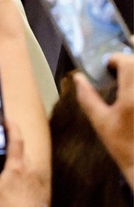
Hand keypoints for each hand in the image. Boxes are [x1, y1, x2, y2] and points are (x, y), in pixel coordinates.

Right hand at [0, 123, 43, 206]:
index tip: (8, 118)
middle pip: (21, 149)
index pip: (17, 140)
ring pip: (25, 161)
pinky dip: (20, 170)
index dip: (12, 127)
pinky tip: (12, 179)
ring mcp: (34, 177)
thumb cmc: (7, 206)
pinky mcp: (37, 186)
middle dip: (12, 144)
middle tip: (0, 143)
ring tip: (4, 163)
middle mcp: (28, 168)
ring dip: (16, 158)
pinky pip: (27, 171)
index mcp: (17, 165)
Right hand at [74, 52, 133, 188]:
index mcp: (132, 95)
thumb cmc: (125, 147)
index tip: (108, 65)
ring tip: (127, 76)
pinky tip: (131, 93)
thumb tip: (78, 78)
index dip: (115, 59)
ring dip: (133, 72)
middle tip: (120, 64)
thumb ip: (87, 98)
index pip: (126, 62)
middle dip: (130, 60)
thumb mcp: (101, 123)